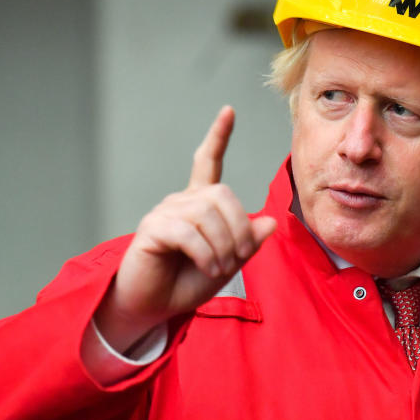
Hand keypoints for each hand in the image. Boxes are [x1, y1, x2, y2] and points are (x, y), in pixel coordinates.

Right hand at [95, 106, 276, 351]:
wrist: (152, 308)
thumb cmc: (185, 284)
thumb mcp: (226, 265)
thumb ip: (247, 244)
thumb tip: (268, 221)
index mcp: (198, 205)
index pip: (207, 162)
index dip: (218, 137)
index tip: (228, 111)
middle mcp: (180, 202)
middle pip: (222, 195)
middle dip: (239, 228)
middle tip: (238, 257)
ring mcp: (164, 213)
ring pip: (207, 214)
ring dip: (223, 246)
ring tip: (218, 268)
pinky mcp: (152, 229)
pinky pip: (188, 232)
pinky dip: (205, 253)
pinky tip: (206, 268)